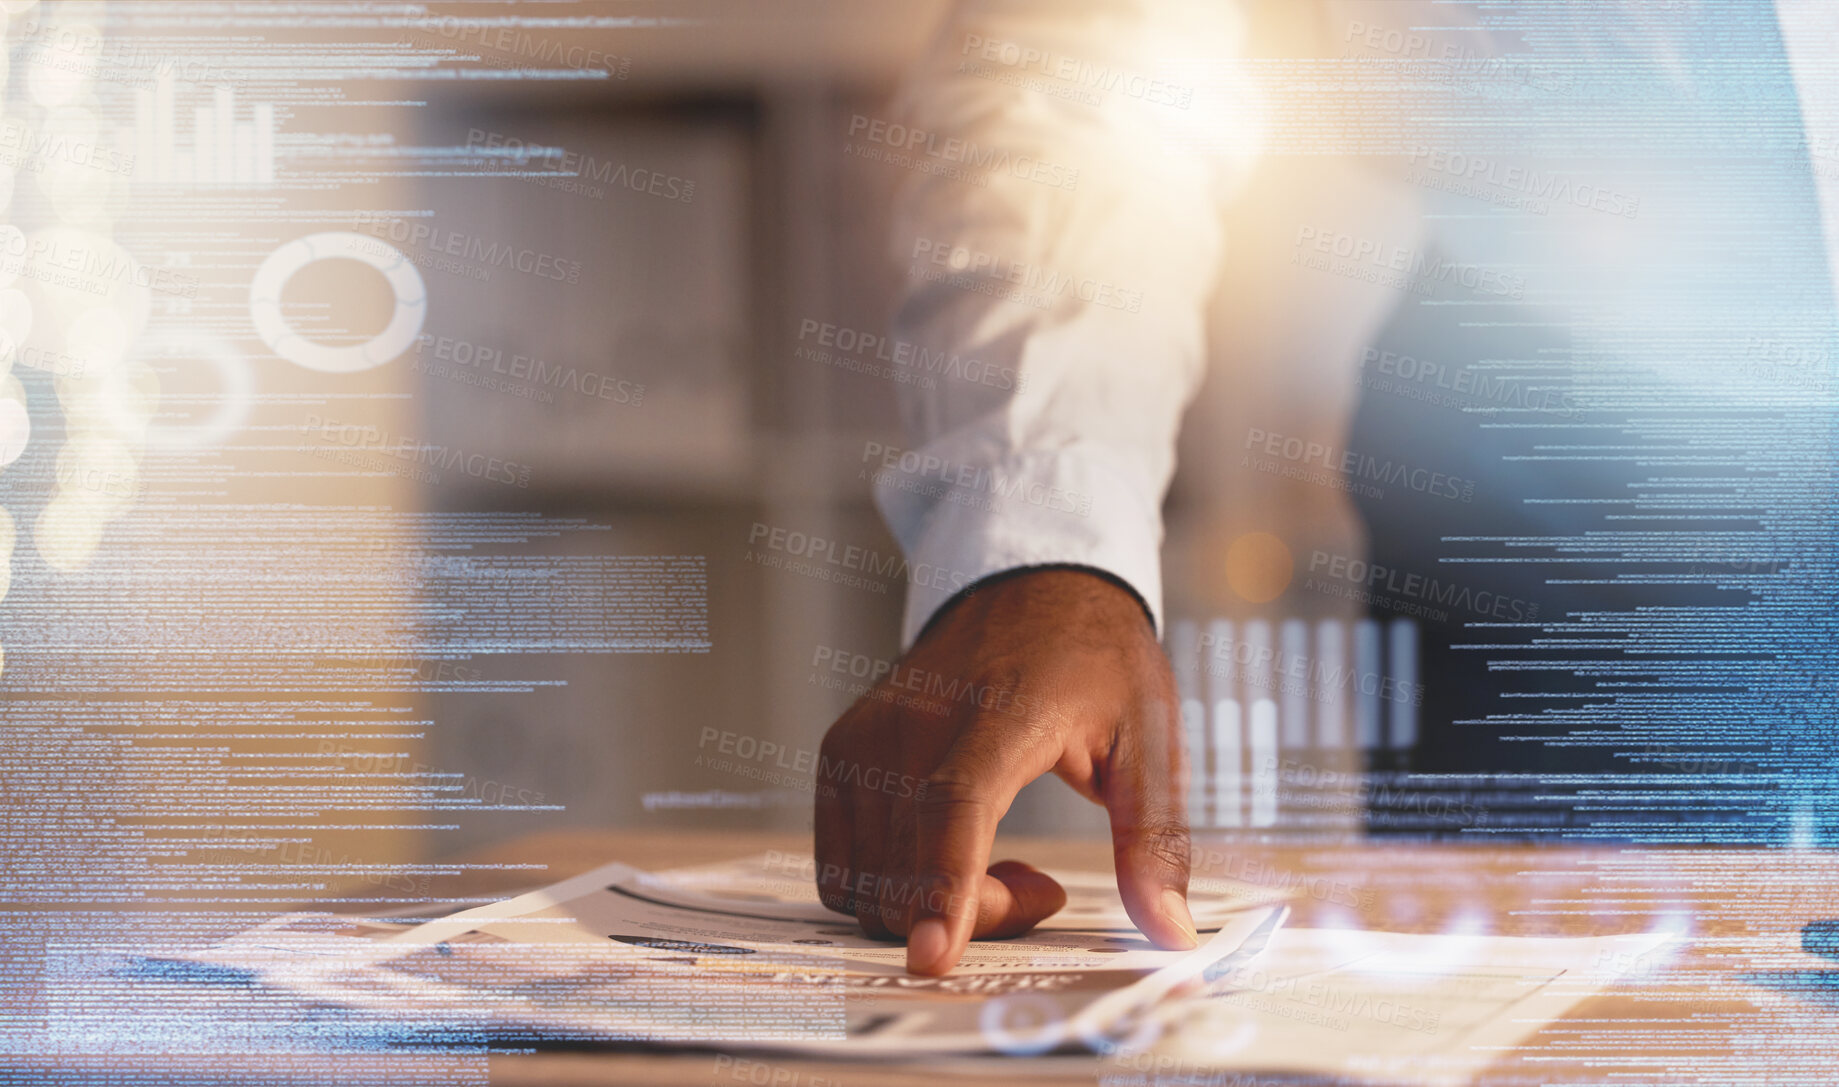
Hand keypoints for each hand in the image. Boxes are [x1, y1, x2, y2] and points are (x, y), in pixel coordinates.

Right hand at [812, 567, 1196, 975]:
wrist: (1030, 586)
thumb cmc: (1096, 664)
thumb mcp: (1151, 743)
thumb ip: (1155, 842)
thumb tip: (1173, 934)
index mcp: (1003, 712)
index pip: (955, 804)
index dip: (945, 885)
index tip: (933, 958)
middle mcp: (917, 721)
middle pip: (910, 866)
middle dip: (974, 914)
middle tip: (1041, 888)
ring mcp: (868, 736)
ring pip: (869, 879)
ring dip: (930, 904)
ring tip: (1000, 863)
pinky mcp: (843, 752)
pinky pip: (842, 864)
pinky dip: (889, 886)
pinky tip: (948, 852)